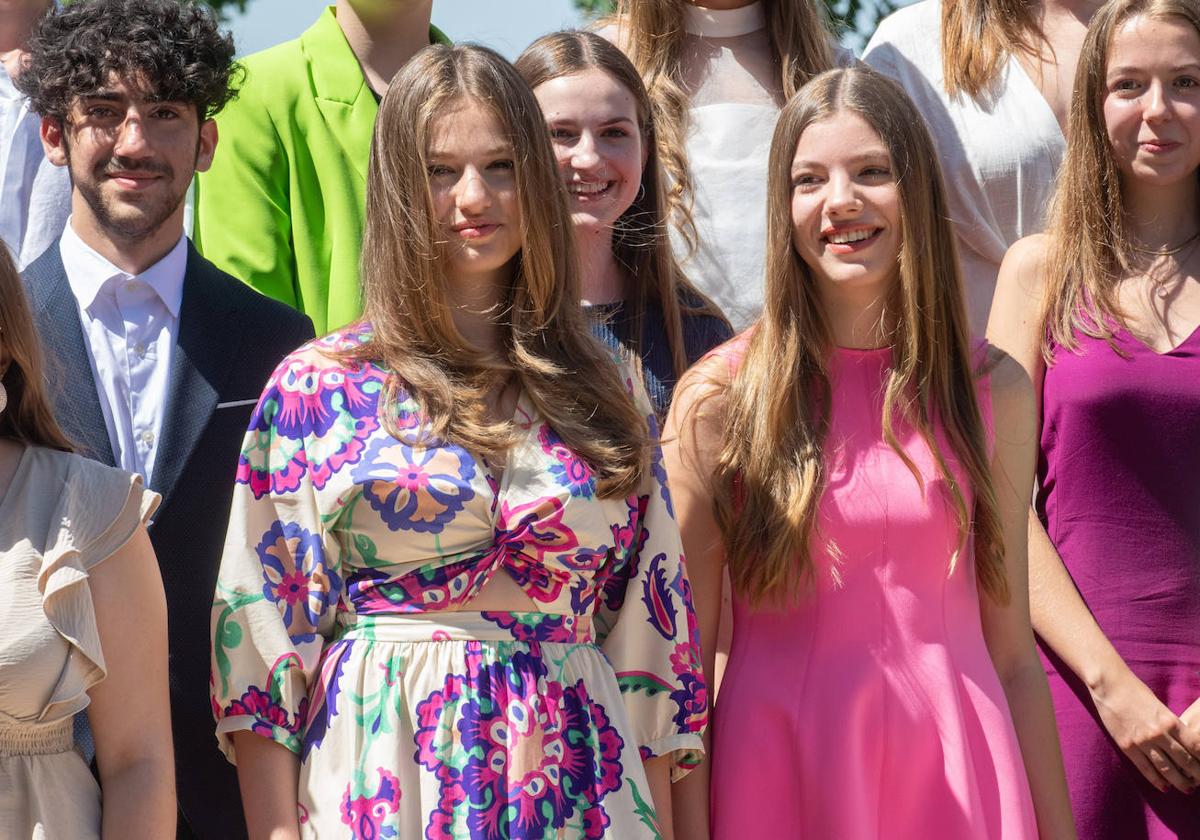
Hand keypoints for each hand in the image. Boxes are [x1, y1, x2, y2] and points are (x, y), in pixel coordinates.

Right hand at [1090, 671, 1199, 792]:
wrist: (1108, 686)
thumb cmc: (1135, 691)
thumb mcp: (1160, 707)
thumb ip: (1171, 725)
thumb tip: (1183, 743)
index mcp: (1170, 721)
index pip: (1195, 747)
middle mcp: (1159, 734)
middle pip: (1184, 761)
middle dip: (1196, 774)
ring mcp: (1142, 741)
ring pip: (1166, 769)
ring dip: (1179, 782)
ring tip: (1187, 789)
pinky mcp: (1127, 746)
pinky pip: (1145, 768)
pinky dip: (1156, 780)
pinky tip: (1164, 787)